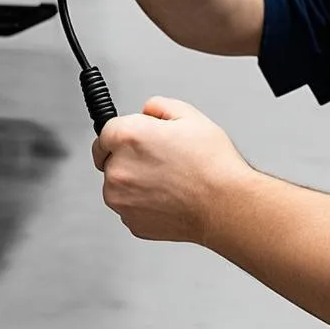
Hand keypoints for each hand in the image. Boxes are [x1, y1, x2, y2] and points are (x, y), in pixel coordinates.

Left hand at [92, 96, 252, 244]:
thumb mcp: (188, 115)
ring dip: (133, 181)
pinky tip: (167, 196)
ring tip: (167, 178)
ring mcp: (122, 199)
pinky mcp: (132, 222)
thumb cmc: (212, 165)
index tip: (129, 139)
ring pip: (118, 185)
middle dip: (128, 157)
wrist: (225, 204)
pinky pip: (130, 207)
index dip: (121, 133)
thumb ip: (158, 106)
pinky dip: (142, 203)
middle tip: (158, 158)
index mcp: (127, 137)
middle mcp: (118, 169)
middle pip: (109, 159)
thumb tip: (147, 111)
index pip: (104, 132)